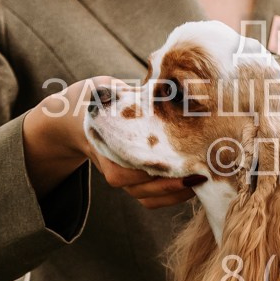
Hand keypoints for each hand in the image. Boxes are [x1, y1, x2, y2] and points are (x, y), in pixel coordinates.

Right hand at [22, 76, 199, 208]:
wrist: (76, 118)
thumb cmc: (98, 100)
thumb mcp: (108, 89)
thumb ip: (131, 91)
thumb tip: (168, 82)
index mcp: (106, 145)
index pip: (131, 168)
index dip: (158, 167)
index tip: (184, 160)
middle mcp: (113, 167)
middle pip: (143, 188)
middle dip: (173, 183)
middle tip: (202, 171)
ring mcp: (122, 178)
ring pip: (148, 197)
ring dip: (175, 193)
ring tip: (201, 178)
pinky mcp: (131, 182)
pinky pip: (149, 199)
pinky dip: (170, 196)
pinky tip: (192, 184)